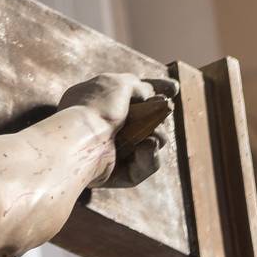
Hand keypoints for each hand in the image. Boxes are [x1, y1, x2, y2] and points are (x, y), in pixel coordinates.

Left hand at [59, 73, 177, 188]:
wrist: (82, 138)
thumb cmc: (97, 108)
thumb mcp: (117, 83)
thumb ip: (137, 86)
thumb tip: (151, 97)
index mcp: (95, 100)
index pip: (128, 93)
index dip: (152, 90)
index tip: (174, 88)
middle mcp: (101, 124)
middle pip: (145, 121)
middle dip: (160, 116)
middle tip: (167, 109)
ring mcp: (108, 149)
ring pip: (150, 143)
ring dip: (158, 136)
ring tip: (153, 134)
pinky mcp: (115, 173)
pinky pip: (143, 165)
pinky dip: (149, 156)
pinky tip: (147, 146)